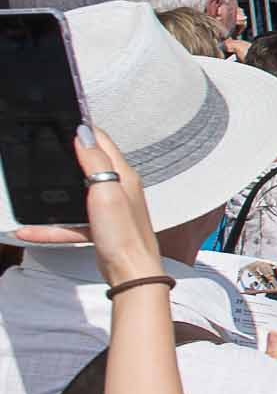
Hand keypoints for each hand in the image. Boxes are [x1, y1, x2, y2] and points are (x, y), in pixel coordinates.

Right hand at [18, 130, 164, 285]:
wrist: (131, 273)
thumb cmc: (123, 233)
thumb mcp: (107, 191)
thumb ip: (96, 162)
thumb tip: (84, 134)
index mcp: (123, 175)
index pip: (103, 142)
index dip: (84, 130)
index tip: (64, 120)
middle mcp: (118, 188)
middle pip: (89, 164)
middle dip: (68, 154)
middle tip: (47, 147)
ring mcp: (108, 209)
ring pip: (76, 194)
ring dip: (56, 191)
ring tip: (36, 183)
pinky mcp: (98, 228)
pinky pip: (69, 223)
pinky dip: (50, 226)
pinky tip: (28, 231)